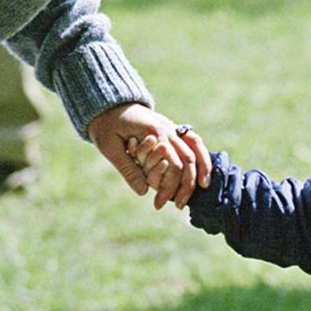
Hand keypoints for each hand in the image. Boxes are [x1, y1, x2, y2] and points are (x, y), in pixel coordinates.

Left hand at [88, 103, 210, 207]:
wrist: (109, 104)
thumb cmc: (106, 126)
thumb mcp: (110, 147)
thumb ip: (128, 169)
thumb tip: (143, 192)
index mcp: (154, 132)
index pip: (172, 165)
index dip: (168, 188)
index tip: (158, 204)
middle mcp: (168, 128)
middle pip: (188, 159)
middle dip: (187, 185)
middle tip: (179, 206)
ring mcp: (171, 126)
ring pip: (195, 147)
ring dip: (202, 168)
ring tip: (203, 187)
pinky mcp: (171, 127)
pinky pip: (192, 140)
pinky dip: (200, 154)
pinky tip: (201, 169)